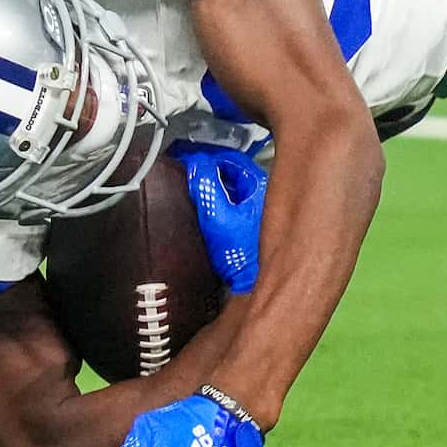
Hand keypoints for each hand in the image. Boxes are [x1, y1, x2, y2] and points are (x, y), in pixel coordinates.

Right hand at [171, 142, 265, 295]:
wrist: (250, 289)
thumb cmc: (240, 256)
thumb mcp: (217, 218)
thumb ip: (206, 188)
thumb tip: (195, 164)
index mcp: (259, 186)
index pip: (229, 159)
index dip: (205, 157)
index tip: (185, 159)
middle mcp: (262, 194)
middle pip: (229, 172)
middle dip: (206, 170)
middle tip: (184, 170)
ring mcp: (255, 209)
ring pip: (228, 186)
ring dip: (209, 184)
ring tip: (188, 186)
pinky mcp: (247, 224)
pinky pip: (227, 202)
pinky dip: (212, 199)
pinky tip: (200, 207)